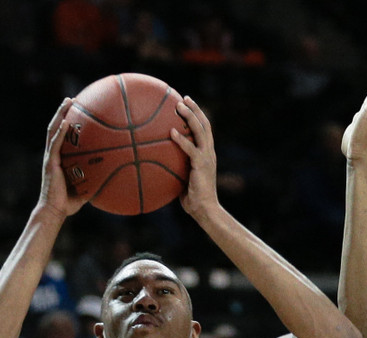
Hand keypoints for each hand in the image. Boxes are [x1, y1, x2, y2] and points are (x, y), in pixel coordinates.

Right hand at [38, 99, 90, 218]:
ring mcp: (50, 158)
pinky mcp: (49, 163)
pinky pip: (55, 144)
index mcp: (60, 159)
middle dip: (63, 112)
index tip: (77, 110)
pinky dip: (59, 133)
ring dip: (60, 115)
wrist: (54, 212)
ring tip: (68, 102)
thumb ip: (96, 182)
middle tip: (72, 99)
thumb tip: (114, 179)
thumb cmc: (68, 204)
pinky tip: (65, 123)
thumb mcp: (86, 190)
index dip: (67, 122)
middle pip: (56, 128)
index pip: (62, 136)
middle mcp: (53, 155)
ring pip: (53, 131)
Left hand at [171, 97, 219, 220]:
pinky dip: (181, 139)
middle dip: (195, 109)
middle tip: (183, 98)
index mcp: (207, 154)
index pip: (205, 130)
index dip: (197, 115)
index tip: (187, 104)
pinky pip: (190, 148)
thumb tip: (157, 165)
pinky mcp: (202, 165)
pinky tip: (170, 132)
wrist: (206, 210)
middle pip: (205, 124)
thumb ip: (175, 169)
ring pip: (201, 130)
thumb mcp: (183, 180)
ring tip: (178, 106)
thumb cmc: (193, 200)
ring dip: (190, 116)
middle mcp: (209, 152)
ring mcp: (207, 157)